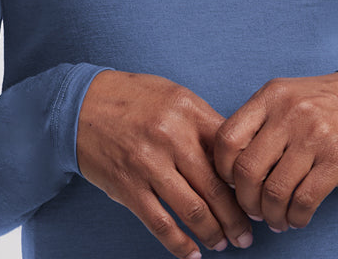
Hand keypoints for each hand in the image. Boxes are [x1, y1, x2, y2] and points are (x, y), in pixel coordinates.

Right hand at [77, 71, 253, 257]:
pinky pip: (160, 223)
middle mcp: (171, 136)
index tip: (255, 194)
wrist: (81, 104)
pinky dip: (179, 244)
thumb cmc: (133, 97)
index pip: (229, 150)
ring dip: (213, 233)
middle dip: (236, 217)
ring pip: (192, 209)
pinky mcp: (128, 187)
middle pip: (215, 186)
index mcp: (188, 110)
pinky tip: (192, 253)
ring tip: (224, 244)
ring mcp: (148, 164)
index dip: (245, 177)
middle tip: (247, 234)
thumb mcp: (174, 95)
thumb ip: (203, 122)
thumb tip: (235, 156)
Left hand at [212, 71, 337, 232]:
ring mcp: (314, 136)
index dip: (223, 169)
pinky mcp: (336, 160)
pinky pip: (304, 201)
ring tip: (274, 218)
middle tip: (253, 209)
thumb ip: (257, 122)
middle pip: (248, 171)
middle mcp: (289, 113)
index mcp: (270, 96)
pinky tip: (295, 218)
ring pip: (275, 192)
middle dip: (246, 201)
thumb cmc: (319, 103)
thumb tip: (229, 168)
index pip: (227, 139)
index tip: (233, 182)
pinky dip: (295, 218)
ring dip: (270, 215)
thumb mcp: (284, 96)